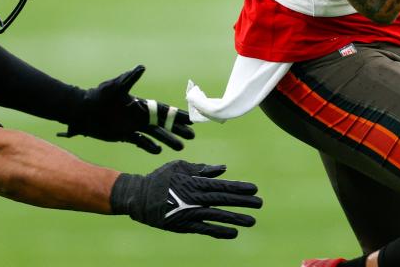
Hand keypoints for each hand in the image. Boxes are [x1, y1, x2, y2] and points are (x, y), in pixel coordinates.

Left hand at [58, 65, 194, 153]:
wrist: (82, 111)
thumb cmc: (98, 96)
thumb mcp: (114, 87)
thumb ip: (129, 79)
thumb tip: (142, 67)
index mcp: (139, 104)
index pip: (163, 110)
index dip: (177, 114)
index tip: (191, 119)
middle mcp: (139, 115)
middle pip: (163, 123)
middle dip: (177, 128)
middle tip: (192, 136)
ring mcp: (132, 125)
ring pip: (154, 134)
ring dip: (167, 139)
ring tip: (181, 147)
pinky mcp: (124, 135)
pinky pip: (140, 141)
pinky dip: (149, 146)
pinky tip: (158, 151)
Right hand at [110, 161, 261, 238]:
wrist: (139, 197)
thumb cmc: (161, 178)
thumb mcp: (180, 167)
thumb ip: (202, 169)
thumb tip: (223, 169)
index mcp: (195, 181)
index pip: (222, 185)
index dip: (239, 187)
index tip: (255, 189)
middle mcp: (195, 197)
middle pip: (223, 199)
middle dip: (243, 202)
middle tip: (260, 203)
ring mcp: (190, 212)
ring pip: (217, 216)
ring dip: (236, 218)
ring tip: (252, 220)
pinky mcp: (184, 225)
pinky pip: (205, 229)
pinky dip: (219, 231)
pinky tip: (233, 233)